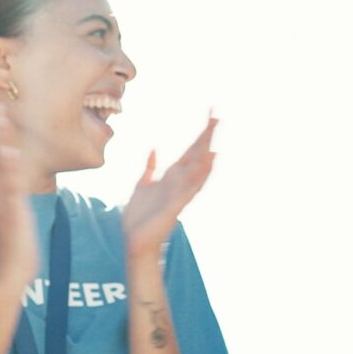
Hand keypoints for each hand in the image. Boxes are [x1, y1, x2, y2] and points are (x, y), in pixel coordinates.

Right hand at [0, 101, 40, 291]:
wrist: (12, 271)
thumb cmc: (17, 246)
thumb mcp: (15, 218)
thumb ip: (13, 202)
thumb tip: (15, 191)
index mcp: (2, 193)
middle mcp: (0, 193)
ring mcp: (3, 200)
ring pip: (0, 163)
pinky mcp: (10, 210)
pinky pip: (8, 184)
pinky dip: (7, 166)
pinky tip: (8, 149)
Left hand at [122, 113, 217, 253]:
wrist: (135, 240)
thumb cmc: (139, 216)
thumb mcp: (142, 185)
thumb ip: (150, 167)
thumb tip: (155, 148)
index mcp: (172, 176)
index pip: (190, 149)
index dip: (200, 132)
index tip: (211, 112)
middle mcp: (179, 182)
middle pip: (197, 155)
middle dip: (206, 136)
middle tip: (217, 115)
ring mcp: (179, 194)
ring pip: (197, 171)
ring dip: (206, 156)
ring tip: (214, 138)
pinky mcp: (175, 207)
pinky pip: (190, 189)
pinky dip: (199, 177)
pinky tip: (206, 164)